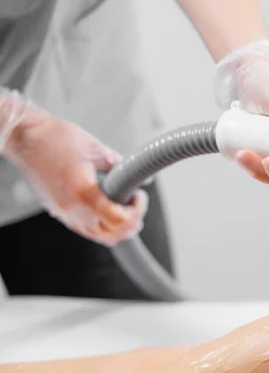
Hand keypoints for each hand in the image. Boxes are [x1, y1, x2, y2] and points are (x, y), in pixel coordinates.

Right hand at [1, 90, 146, 245]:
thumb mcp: (95, 148)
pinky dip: (101, 226)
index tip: (139, 197)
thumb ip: (119, 165)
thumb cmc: (53, 137)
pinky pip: (83, 229)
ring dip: (116, 229)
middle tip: (136, 207)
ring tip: (126, 211)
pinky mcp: (57, 210)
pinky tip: (108, 212)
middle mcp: (72, 208)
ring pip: (97, 236)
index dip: (135, 211)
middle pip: (110, 234)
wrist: (23, 136)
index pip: (117, 219)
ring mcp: (63, 212)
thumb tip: (140, 176)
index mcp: (83, 192)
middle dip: (130, 224)